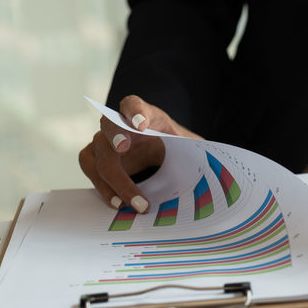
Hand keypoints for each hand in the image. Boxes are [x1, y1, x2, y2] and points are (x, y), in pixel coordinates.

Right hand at [77, 95, 200, 211]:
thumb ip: (196, 151)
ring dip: (110, 177)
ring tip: (127, 200)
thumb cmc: (175, 147)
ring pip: (96, 154)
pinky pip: (91, 171)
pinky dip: (103, 188)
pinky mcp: (95, 160)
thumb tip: (216, 168)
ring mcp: (103, 142)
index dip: (136, 111)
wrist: (161, 154)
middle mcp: (117, 124)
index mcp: (143, 114)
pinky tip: (118, 203)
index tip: (142, 124)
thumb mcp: (189, 145)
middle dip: (116, 136)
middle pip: (110, 124)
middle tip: (124, 148)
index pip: (133, 103)